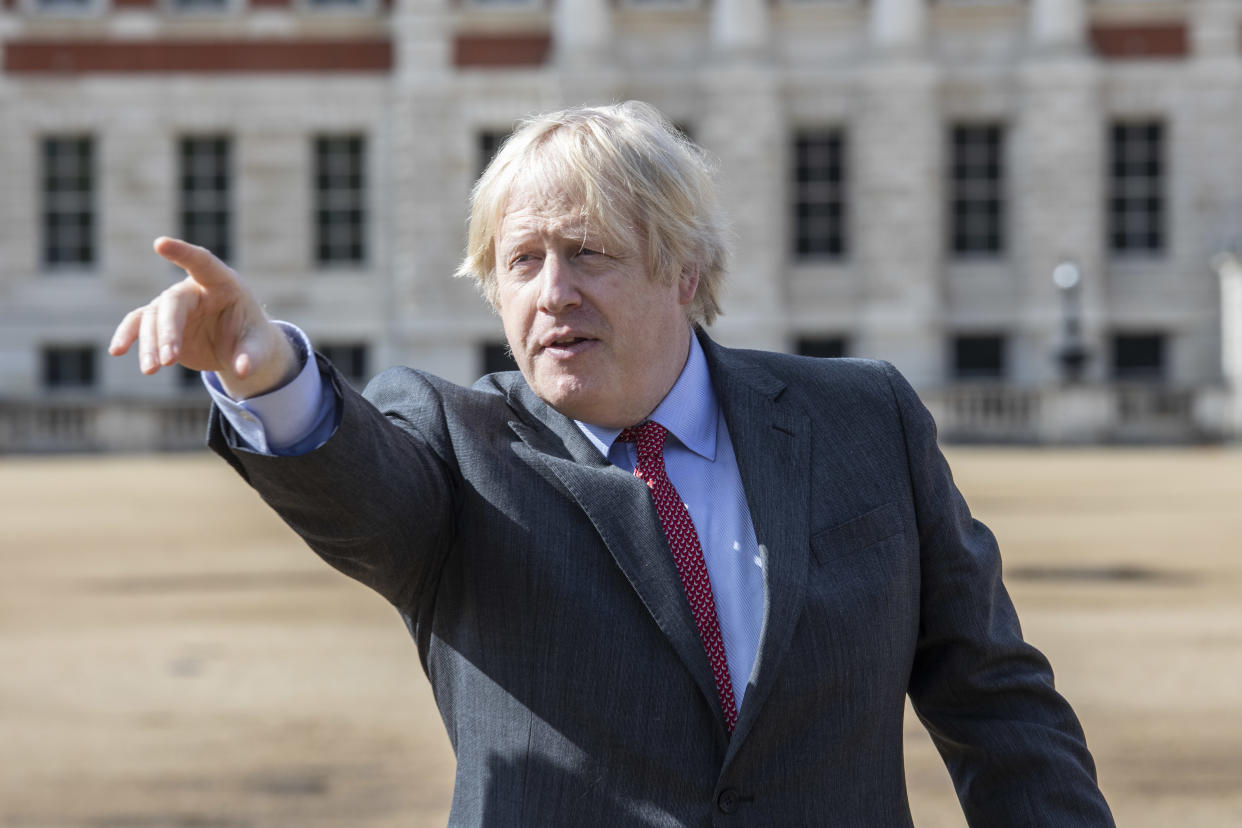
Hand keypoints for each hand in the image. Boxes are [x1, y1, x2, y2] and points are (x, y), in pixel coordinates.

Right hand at [108, 237, 297, 399]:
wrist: (240, 349)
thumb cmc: (252, 339)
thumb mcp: (258, 348)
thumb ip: (251, 357)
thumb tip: (243, 371)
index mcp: (223, 283)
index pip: (202, 262)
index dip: (182, 253)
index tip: (160, 244)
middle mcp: (195, 289)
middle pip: (173, 302)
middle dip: (168, 331)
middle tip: (169, 359)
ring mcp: (175, 305)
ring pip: (153, 318)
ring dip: (150, 344)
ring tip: (152, 370)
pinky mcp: (161, 323)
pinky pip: (138, 324)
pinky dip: (127, 336)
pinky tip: (117, 350)